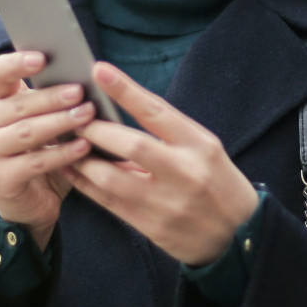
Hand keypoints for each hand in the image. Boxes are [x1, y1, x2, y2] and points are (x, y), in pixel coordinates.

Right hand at [0, 52, 92, 248]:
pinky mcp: (0, 178)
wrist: (34, 203)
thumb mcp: (51, 124)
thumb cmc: (46, 154)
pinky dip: (61, 154)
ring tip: (87, 115)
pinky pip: (34, 162)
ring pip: (26, 132)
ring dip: (59, 122)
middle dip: (52, 97)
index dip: (17, 62)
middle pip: (18, 104)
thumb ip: (59, 102)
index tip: (42, 57)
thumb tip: (90, 77)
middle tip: (80, 91)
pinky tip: (83, 147)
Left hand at [68, 62, 260, 266]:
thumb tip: (118, 111)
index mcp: (200, 145)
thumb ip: (167, 134)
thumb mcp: (204, 149)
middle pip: (131, 145)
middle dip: (96, 130)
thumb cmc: (217, 182)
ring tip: (67, 144)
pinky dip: (87, 185)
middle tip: (73, 117)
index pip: (157, 111)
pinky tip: (73, 171)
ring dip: (83, 160)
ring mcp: (168, 203)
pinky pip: (110, 203)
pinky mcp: (153, 228)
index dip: (126, 90)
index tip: (99, 71)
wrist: (240, 236)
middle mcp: (185, 172)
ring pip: (112, 178)